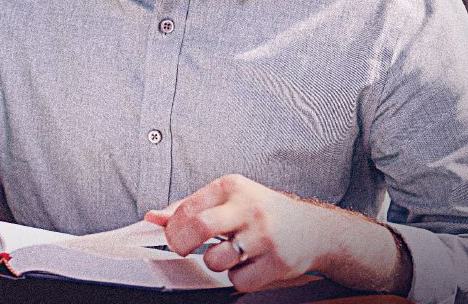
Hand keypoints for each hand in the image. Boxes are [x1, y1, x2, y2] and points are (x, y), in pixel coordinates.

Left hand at [144, 174, 407, 293]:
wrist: (315, 230)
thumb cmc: (264, 212)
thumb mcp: (229, 199)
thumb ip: (190, 207)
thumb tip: (152, 217)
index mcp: (233, 186)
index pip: (187, 207)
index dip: (172, 228)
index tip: (174, 236)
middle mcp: (250, 207)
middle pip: (199, 227)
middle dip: (181, 244)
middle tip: (183, 249)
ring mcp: (265, 236)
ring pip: (216, 260)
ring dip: (216, 263)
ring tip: (231, 253)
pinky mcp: (278, 262)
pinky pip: (238, 280)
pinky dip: (238, 278)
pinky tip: (251, 264)